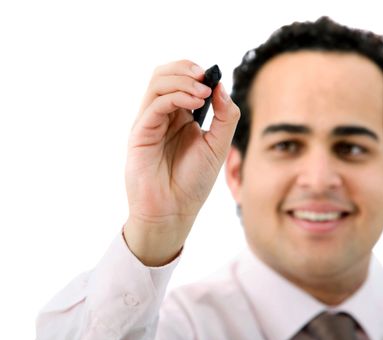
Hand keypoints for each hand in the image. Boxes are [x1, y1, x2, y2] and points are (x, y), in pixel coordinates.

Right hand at [123, 60, 239, 265]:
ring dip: (182, 80)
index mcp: (180, 117)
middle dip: (187, 69)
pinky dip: (176, 97)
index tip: (214, 78)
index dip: (197, 73)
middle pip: (165, 74)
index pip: (182, 80)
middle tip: (206, 78)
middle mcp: (163, 116)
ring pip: (157, 83)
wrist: (173, 210)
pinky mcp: (140, 132)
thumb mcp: (218, 146)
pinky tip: (195, 103)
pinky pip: (155, 104)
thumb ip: (225, 116)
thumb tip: (222, 86)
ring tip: (203, 92)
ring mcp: (150, 122)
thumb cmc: (194, 182)